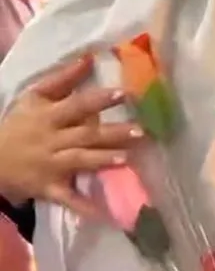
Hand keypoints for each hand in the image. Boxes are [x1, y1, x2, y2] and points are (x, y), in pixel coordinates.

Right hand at [0, 56, 144, 215]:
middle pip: (86, 135)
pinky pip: (68, 199)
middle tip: (140, 131)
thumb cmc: (18, 123)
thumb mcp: (35, 96)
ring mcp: (52, 166)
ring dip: (103, 161)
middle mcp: (53, 140)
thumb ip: (63, 78)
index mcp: (50, 116)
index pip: (77, 105)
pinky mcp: (50, 188)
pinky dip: (84, 207)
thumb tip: (89, 58)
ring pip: (81, 162)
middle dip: (113, 133)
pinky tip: (105, 213)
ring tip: (127, 158)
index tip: (123, 94)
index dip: (100, 99)